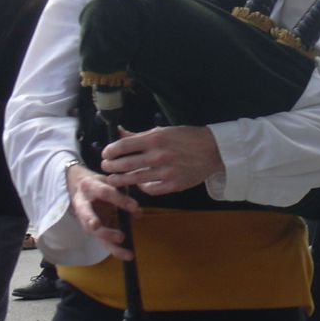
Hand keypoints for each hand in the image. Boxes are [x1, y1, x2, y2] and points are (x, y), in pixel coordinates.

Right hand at [67, 162, 141, 260]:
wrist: (76, 185)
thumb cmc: (98, 182)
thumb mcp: (110, 181)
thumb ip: (123, 194)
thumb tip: (137, 212)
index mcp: (90, 186)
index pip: (106, 193)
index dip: (120, 200)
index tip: (135, 208)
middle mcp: (82, 204)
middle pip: (90, 219)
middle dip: (104, 229)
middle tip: (120, 237)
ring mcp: (84, 218)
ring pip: (94, 234)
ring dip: (111, 244)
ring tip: (127, 253)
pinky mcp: (90, 229)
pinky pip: (100, 240)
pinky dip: (114, 249)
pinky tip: (126, 256)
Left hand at [101, 125, 223, 195]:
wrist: (213, 151)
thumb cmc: (188, 138)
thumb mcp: (164, 131)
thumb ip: (140, 135)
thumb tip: (119, 132)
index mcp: (156, 138)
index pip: (123, 146)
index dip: (110, 151)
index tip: (105, 154)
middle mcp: (159, 155)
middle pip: (125, 164)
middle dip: (111, 166)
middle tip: (106, 167)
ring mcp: (166, 172)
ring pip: (134, 179)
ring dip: (120, 180)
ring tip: (113, 179)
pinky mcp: (173, 185)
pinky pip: (150, 189)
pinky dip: (141, 187)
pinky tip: (138, 184)